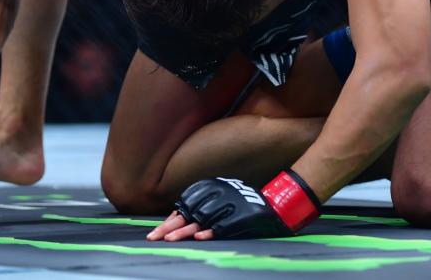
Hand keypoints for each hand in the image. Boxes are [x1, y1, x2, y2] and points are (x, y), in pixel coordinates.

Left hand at [147, 171, 320, 240]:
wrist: (275, 207)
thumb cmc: (244, 206)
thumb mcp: (221, 201)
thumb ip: (203, 208)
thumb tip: (176, 221)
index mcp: (212, 191)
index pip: (185, 206)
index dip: (169, 220)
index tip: (156, 232)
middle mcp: (218, 197)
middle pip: (189, 213)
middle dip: (171, 227)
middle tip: (155, 238)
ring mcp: (229, 207)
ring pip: (202, 220)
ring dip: (186, 231)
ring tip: (171, 240)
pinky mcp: (240, 218)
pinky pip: (223, 226)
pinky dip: (211, 231)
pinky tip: (200, 238)